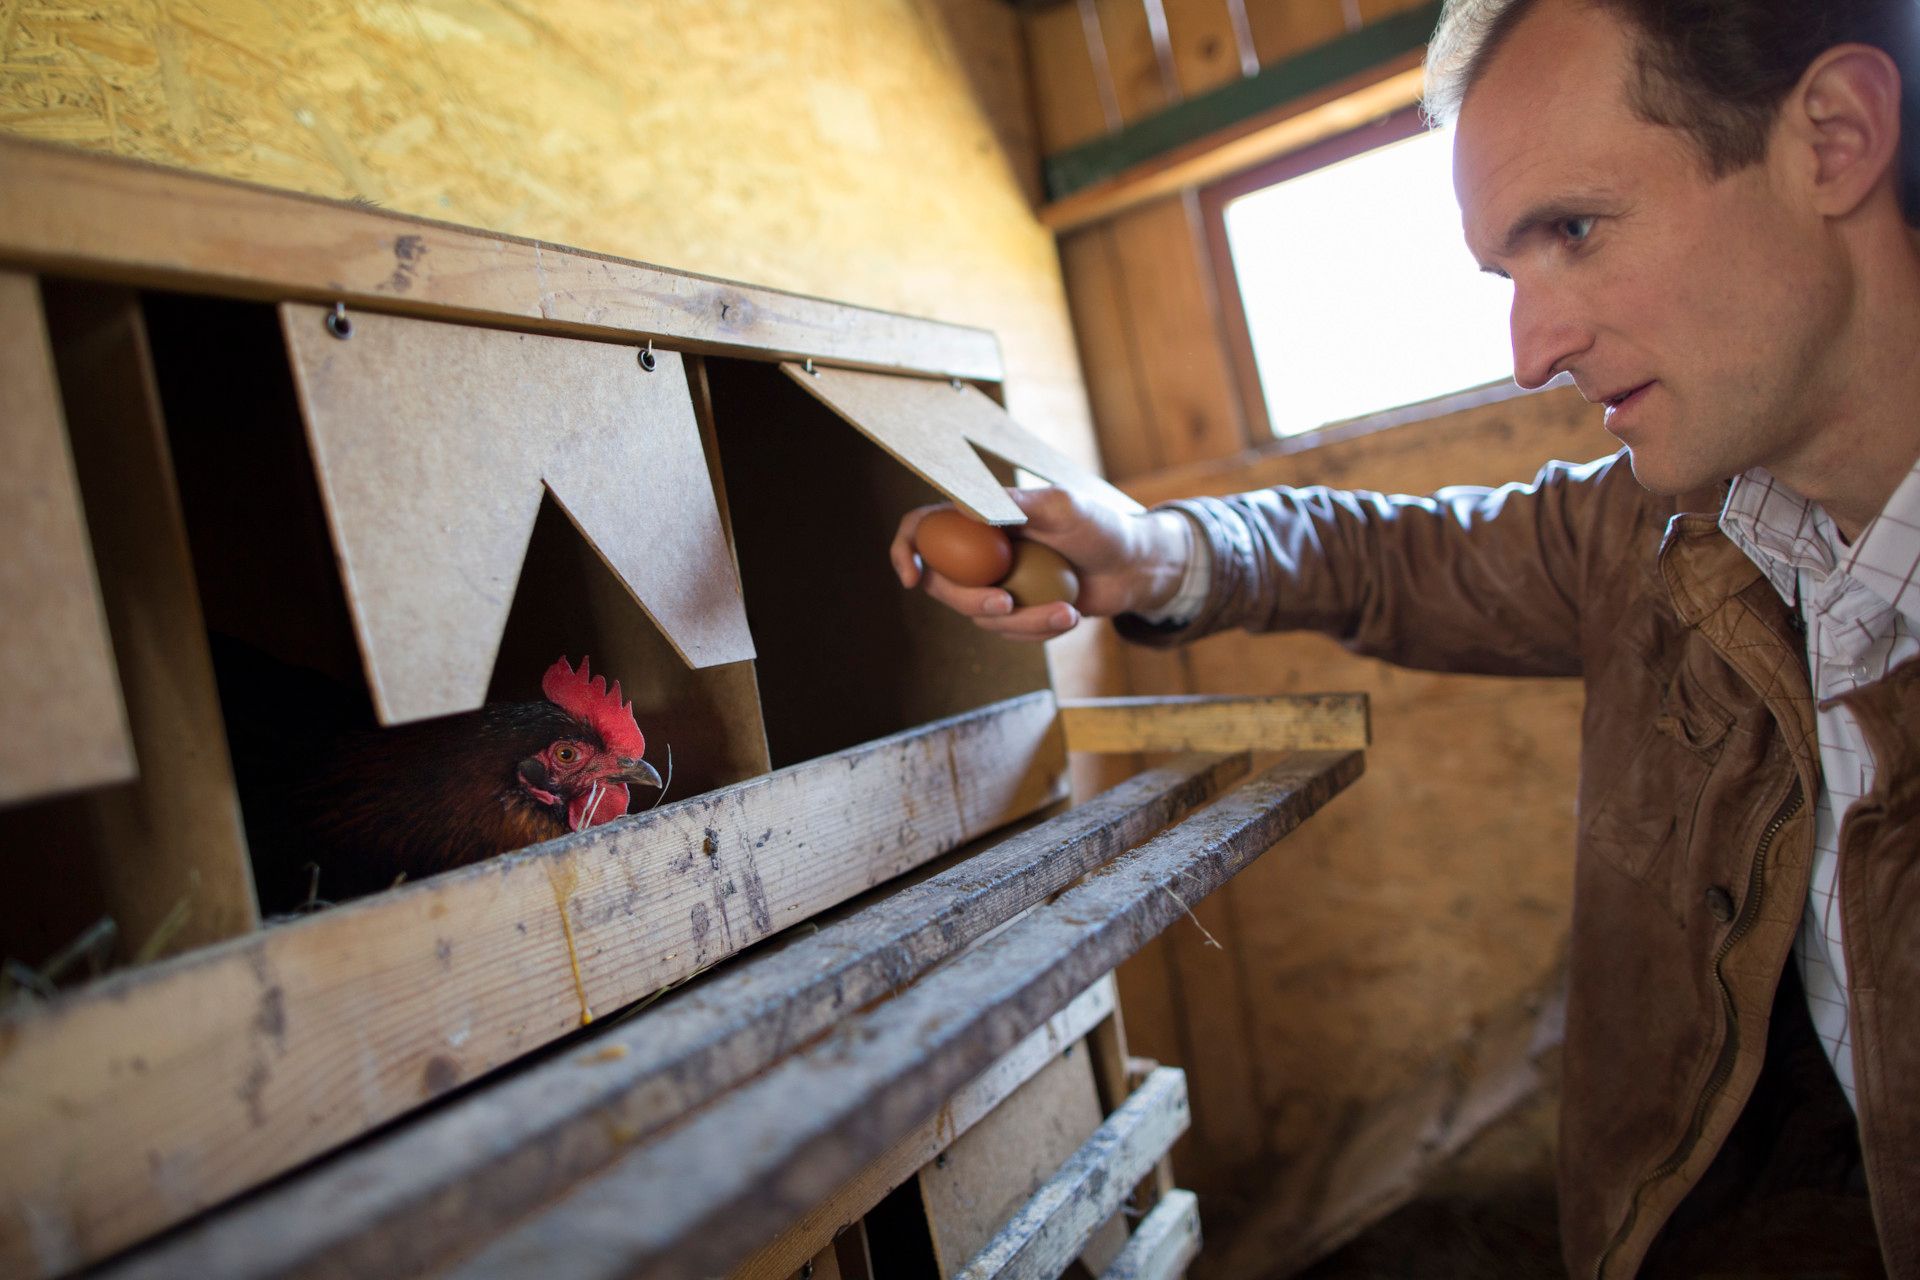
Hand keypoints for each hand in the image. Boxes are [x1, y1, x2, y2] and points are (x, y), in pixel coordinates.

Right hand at [890, 486, 1191, 640]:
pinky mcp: (1018, 613)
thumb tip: (961, 507)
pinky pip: (1009, 632)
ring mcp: (996, 584)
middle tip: (1006, 603)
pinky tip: (1069, 618)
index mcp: (980, 517)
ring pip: (980, 615)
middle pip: (944, 585)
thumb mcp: (1063, 507)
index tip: (912, 577)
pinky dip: (1037, 630)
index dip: (906, 550)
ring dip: (1021, 622)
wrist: (1133, 567)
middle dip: (970, 601)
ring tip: (1066, 614)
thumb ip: (1014, 503)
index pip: (923, 528)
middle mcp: (980, 552)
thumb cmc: (1100, 525)